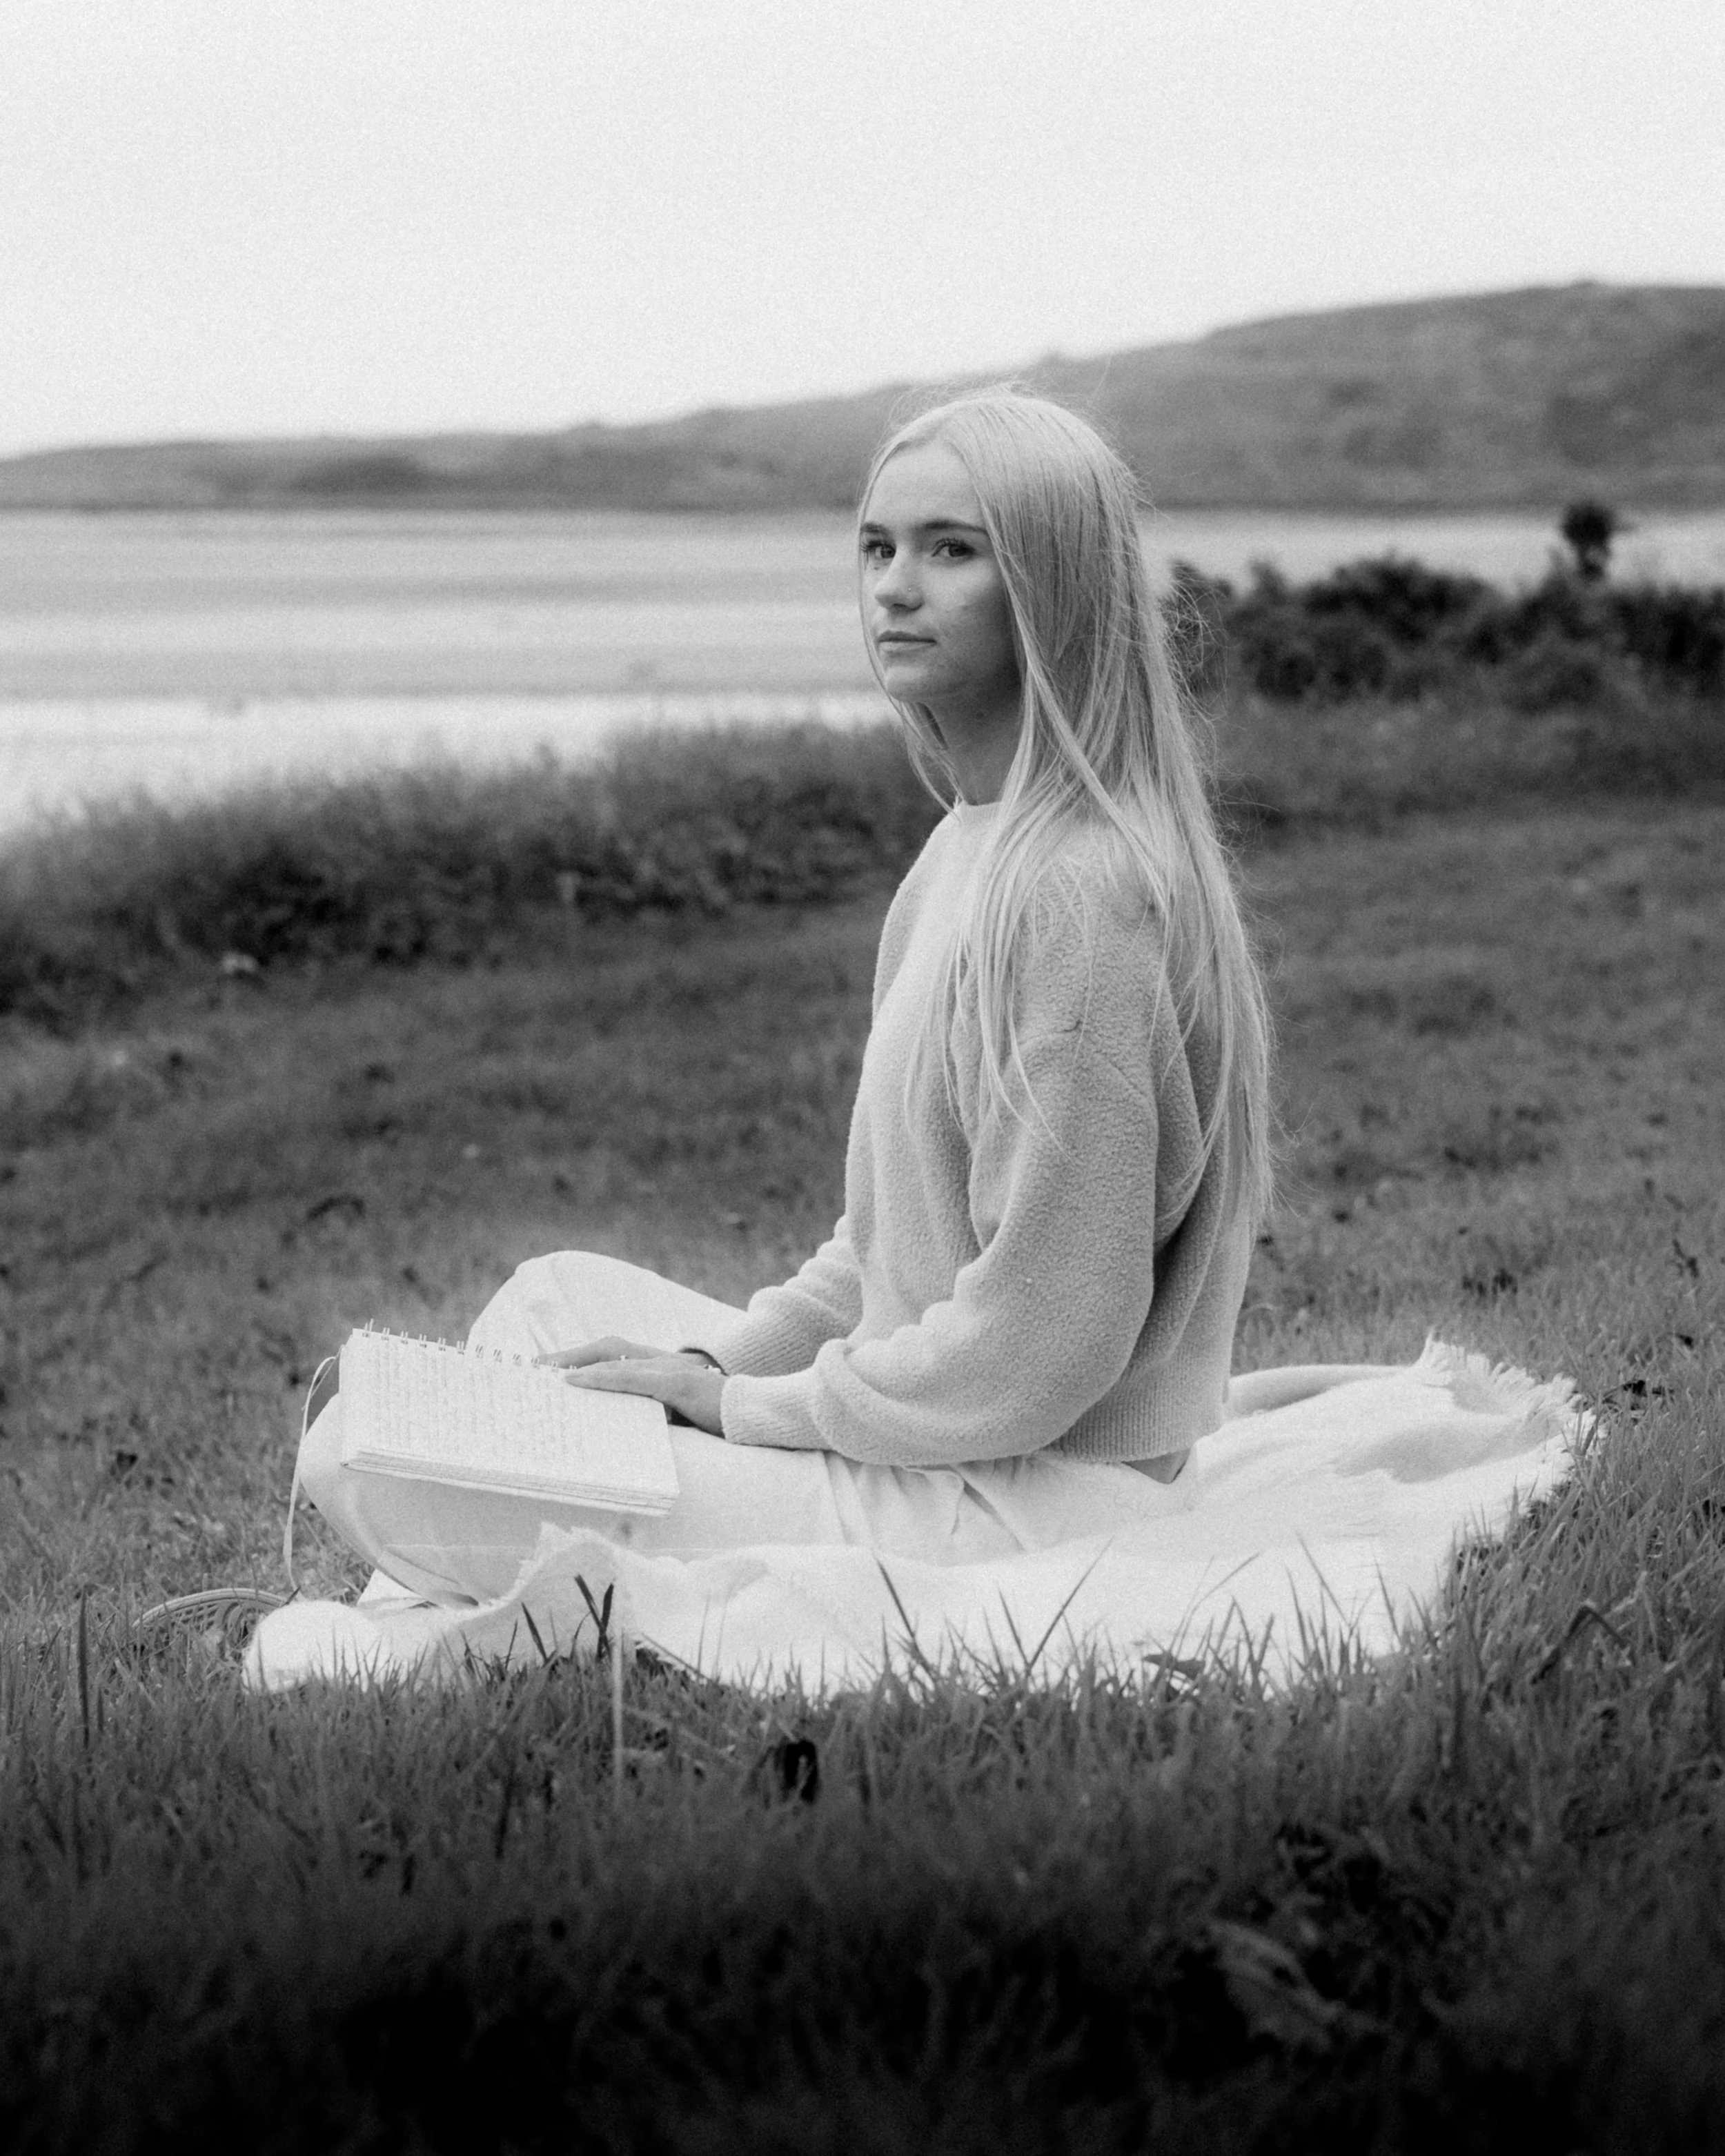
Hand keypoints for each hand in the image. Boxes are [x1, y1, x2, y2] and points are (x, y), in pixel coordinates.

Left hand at [540, 1337, 725, 1436]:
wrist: (762, 1414)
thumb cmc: (723, 1419)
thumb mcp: (683, 1416)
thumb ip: (655, 1415)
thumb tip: (623, 1430)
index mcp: (665, 1368)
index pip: (617, 1355)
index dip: (584, 1356)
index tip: (550, 1368)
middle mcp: (666, 1362)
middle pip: (609, 1348)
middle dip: (571, 1355)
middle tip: (535, 1369)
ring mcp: (672, 1370)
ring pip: (616, 1359)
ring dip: (579, 1363)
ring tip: (547, 1374)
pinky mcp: (679, 1384)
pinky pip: (633, 1377)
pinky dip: (603, 1377)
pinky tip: (579, 1381)